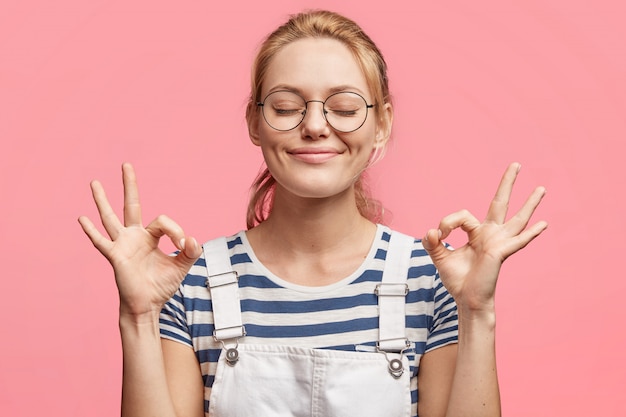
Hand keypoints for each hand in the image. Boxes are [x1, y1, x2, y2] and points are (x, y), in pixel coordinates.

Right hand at [78, 163, 201, 317]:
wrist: (148, 305)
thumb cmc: (161, 285)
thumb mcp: (182, 266)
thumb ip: (191, 252)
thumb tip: (192, 239)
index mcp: (150, 236)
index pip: (162, 220)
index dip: (175, 230)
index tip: (183, 245)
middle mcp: (134, 236)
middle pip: (131, 205)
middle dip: (130, 185)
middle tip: (126, 164)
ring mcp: (122, 245)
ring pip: (111, 218)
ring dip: (103, 201)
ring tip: (95, 182)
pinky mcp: (115, 257)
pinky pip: (101, 242)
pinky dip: (92, 231)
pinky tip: (82, 218)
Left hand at [422, 163, 547, 312]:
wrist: (466, 299)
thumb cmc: (458, 279)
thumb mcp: (440, 257)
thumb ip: (432, 243)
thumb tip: (430, 231)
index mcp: (477, 233)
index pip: (463, 215)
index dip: (448, 222)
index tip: (438, 235)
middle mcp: (491, 234)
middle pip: (500, 203)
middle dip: (507, 183)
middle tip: (516, 164)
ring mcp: (499, 242)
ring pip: (517, 218)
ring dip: (529, 203)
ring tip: (541, 188)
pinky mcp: (501, 253)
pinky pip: (517, 241)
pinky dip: (530, 233)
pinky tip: (543, 224)